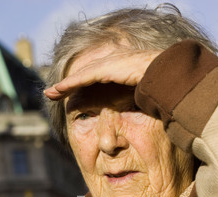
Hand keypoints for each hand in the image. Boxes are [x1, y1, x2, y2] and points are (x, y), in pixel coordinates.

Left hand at [44, 48, 161, 99]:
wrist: (167, 76)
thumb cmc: (161, 87)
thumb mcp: (144, 95)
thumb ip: (135, 100)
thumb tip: (133, 113)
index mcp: (122, 67)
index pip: (96, 76)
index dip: (80, 85)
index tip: (69, 95)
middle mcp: (114, 62)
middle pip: (85, 74)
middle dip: (67, 84)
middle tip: (51, 93)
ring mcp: (110, 63)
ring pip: (81, 75)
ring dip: (64, 85)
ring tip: (50, 94)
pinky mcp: (108, 68)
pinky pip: (85, 77)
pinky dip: (71, 84)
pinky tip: (59, 90)